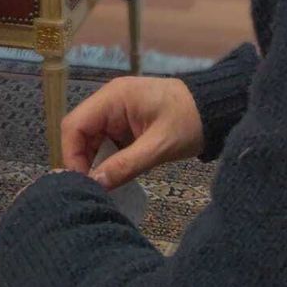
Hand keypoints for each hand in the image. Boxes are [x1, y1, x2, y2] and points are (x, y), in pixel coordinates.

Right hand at [62, 76, 203, 188]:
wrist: (214, 110)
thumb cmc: (189, 122)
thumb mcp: (159, 146)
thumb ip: (126, 165)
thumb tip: (95, 184)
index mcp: (113, 97)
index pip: (75, 125)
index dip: (72, 155)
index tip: (83, 182)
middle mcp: (109, 101)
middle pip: (80, 132)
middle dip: (83, 161)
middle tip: (92, 189)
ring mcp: (117, 111)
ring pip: (91, 139)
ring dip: (95, 162)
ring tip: (103, 187)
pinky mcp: (125, 123)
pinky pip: (106, 142)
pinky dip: (108, 160)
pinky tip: (114, 177)